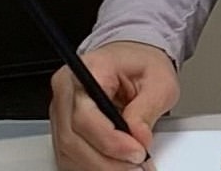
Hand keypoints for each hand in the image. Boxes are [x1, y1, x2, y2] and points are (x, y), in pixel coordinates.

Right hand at [52, 41, 179, 170]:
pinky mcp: (63, 128)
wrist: (131, 61)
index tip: (137, 151)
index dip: (110, 141)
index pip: (85, 115)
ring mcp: (61, 111)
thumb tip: (139, 137)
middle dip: (107, 160)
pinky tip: (114, 166)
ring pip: (69, 151)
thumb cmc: (140, 65)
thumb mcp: (159, 81)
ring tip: (129, 168)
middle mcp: (66, 91)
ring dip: (100, 167)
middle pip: (73, 138)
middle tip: (137, 165)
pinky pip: (69, 156)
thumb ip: (147, 109)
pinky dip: (93, 166)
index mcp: (87, 70)